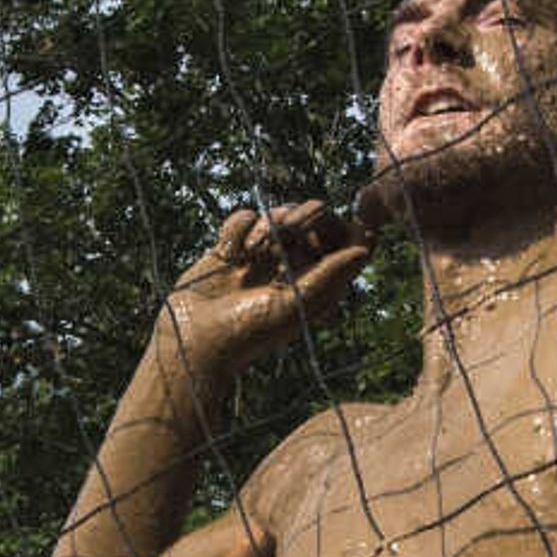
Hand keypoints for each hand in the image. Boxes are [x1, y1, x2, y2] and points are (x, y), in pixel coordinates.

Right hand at [155, 200, 372, 379]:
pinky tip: (228, 253)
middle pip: (316, 218)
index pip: (347, 240)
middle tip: (289, 227)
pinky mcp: (234, 248)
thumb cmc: (245, 335)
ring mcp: (264, 255)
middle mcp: (296, 266)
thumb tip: (366, 248)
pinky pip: (245, 217)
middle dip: (303, 216)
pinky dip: (237, 228)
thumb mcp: (291, 306)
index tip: (323, 232)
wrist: (190, 342)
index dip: (341, 227)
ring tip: (250, 253)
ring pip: (280, 214)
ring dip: (267, 225)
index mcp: (319, 282)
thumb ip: (329, 276)